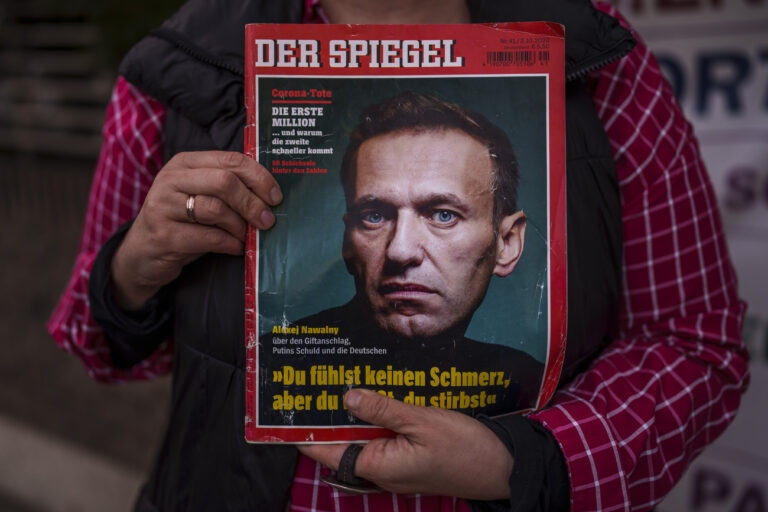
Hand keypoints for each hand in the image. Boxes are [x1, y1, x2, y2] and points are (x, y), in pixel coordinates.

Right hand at [111, 151, 281, 309]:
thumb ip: (228, 189)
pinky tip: (235, 247)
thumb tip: (271, 196)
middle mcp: (171, 179)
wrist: (142, 253)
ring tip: (247, 236)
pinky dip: (230, 244)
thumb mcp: (200, 196)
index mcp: (185, 163)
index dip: (259, 178)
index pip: (231, 160)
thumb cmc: (182, 222)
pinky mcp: (164, 235)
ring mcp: (163, 207)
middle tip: (267, 220)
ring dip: (240, 226)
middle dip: (252, 203)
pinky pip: (208, 237)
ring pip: (216, 210)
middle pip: (224, 182)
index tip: (276, 197)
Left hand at [298, 388, 512, 499]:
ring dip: (356, 416)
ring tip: (343, 384)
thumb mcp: (422, 422)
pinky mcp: (410, 461)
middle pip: (343, 443)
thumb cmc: (465, 448)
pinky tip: (379, 398)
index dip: (306, 432)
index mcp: (378, 466)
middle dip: (330, 416)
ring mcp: (396, 468)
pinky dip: (377, 420)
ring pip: (364, 439)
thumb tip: (346, 398)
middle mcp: (381, 471)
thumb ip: (382, 409)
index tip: (289, 410)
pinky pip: (384, 440)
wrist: (502, 467)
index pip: (327, 451)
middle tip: (316, 384)